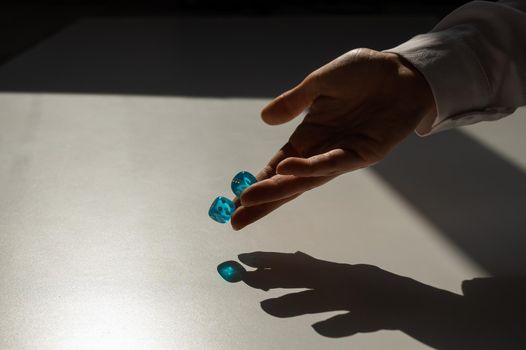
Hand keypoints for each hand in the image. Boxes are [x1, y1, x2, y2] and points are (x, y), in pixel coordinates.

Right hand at [231, 48, 435, 229]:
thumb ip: (293, 101)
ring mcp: (342, 155)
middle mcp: (321, 151)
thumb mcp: (319, 83)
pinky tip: (286, 169)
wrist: (401, 71)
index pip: (278, 166)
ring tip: (250, 199)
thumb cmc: (362, 73)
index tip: (236, 198)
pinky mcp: (363, 154)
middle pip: (287, 183)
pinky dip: (309, 168)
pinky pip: (332, 163)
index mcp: (309, 136)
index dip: (258, 182)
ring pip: (305, 180)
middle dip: (262, 201)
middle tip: (236, 219)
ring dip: (278, 191)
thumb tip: (264, 119)